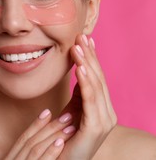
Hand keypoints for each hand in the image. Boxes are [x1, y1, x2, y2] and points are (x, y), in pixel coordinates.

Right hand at [4, 109, 75, 158]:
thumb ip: (27, 154)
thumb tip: (44, 140)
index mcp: (11, 158)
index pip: (23, 138)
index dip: (36, 124)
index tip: (48, 111)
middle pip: (31, 140)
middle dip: (49, 127)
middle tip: (68, 115)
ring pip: (36, 148)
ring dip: (53, 136)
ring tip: (70, 127)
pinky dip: (50, 152)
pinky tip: (61, 143)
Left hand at [58, 34, 116, 158]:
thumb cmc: (64, 136)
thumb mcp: (72, 109)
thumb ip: (78, 93)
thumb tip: (79, 69)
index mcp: (102, 108)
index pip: (96, 78)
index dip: (91, 58)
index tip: (85, 39)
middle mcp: (107, 113)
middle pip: (97, 79)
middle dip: (89, 57)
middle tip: (81, 37)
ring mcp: (104, 121)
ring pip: (95, 86)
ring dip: (86, 65)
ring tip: (78, 47)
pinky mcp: (95, 128)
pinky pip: (90, 100)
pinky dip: (85, 82)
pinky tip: (79, 68)